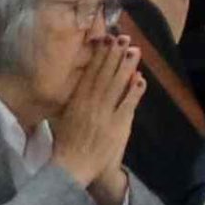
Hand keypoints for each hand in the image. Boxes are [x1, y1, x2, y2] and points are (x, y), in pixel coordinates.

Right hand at [49, 28, 141, 199]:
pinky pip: (127, 106)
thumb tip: (81, 81)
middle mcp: (90, 104)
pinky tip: (140, 78)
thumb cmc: (67, 142)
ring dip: (126, 67)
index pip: (90, 72)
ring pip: (117, 86)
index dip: (100, 55)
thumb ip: (72, 99)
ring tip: (134, 50)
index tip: (106, 39)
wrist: (72, 167)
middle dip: (114, 54)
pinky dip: (134, 92)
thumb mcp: (63, 115)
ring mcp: (104, 115)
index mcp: (77, 100)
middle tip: (123, 37)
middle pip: (104, 74)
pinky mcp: (117, 127)